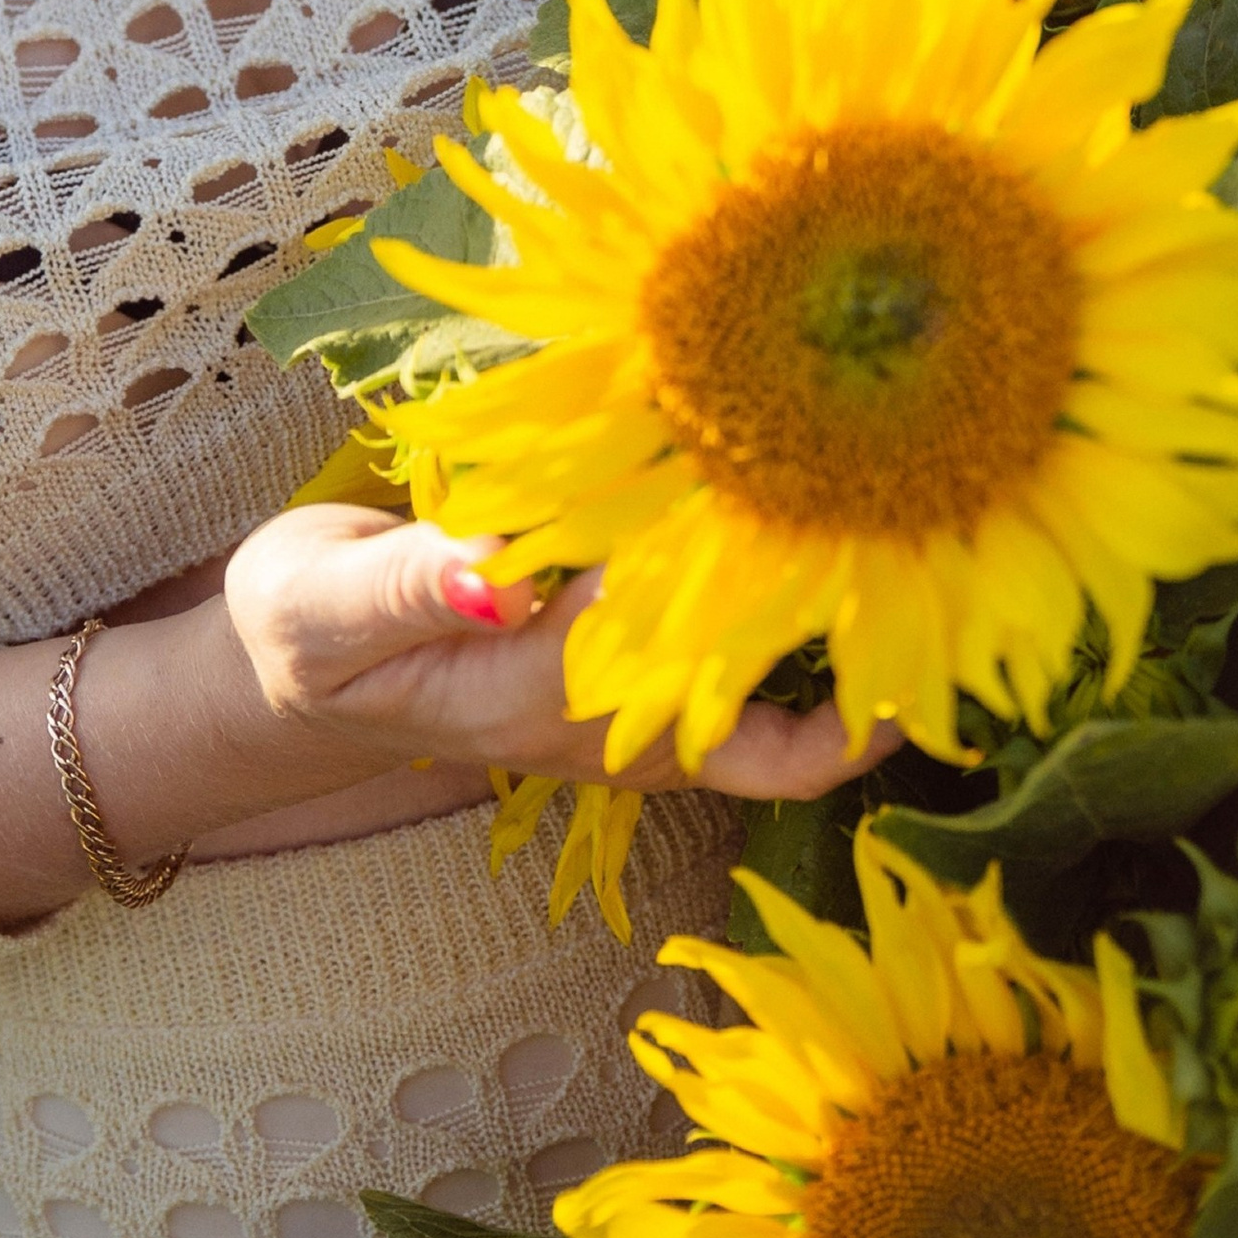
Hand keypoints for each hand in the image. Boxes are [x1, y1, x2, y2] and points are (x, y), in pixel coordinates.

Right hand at [222, 503, 897, 802]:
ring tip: (942, 561)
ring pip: (781, 734)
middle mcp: (604, 726)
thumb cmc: (306, 633)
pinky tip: (861, 566)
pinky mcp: (632, 691)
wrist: (294, 679)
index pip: (674, 648)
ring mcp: (626, 720)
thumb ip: (409, 588)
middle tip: (939, 547)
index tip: (819, 504)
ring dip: (857, 661)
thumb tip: (502, 573)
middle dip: (856, 653)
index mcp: (533, 695)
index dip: (753, 588)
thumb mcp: (321, 608)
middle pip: (770, 729)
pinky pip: (757, 714)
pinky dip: (820, 663)